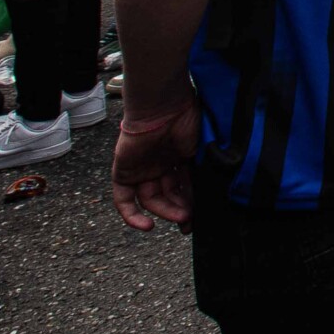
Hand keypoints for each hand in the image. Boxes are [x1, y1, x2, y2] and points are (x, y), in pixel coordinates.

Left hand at [110, 95, 200, 231]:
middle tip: (188, 221)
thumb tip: (210, 196)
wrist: (163, 106)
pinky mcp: (123, 173)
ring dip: (164, 211)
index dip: (190, 203)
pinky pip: (124, 200)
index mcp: (177, 157)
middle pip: (166, 195)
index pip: (182, 186)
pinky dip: (132, 216)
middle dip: (178, 210)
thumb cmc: (186, 119)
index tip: (197, 220)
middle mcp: (158, 164)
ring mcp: (140, 169)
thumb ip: (201, 172)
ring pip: (149, 199)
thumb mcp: (199, 150)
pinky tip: (148, 226)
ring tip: (180, 216)